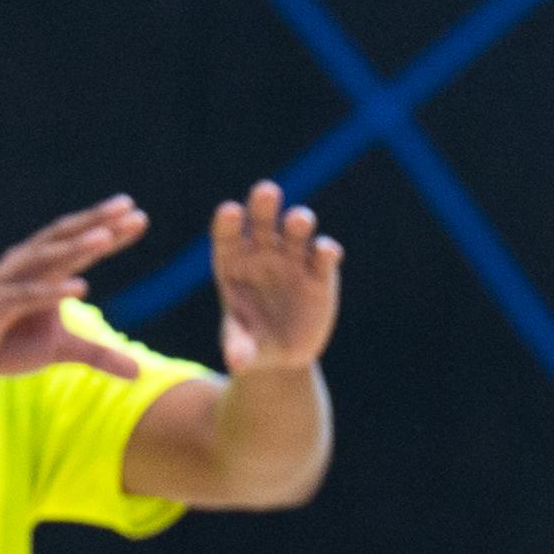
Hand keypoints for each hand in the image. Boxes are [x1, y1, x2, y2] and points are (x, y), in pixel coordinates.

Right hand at [0, 203, 155, 398]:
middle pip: (66, 238)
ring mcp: (7, 284)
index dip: (110, 230)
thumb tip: (139, 374)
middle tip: (130, 209)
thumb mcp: (59, 350)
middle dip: (98, 222)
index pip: (80, 244)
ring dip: (77, 247)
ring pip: (47, 260)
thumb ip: (98, 355)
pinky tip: (80, 288)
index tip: (139, 217)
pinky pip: (27, 296)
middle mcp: (24, 267)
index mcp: (40, 269)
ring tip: (106, 237)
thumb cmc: (5, 346)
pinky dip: (52, 291)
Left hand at [210, 184, 342, 374]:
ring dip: (298, 222)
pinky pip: (323, 255)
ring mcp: (293, 259)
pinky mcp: (320, 273)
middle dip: (264, 205)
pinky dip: (325, 251)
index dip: (228, 222)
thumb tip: (237, 362)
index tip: (230, 212)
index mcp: (232, 263)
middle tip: (267, 192)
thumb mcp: (242, 349)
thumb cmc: (252, 345)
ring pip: (296, 230)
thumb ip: (239, 348)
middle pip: (262, 220)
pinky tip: (326, 252)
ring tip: (298, 221)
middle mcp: (263, 253)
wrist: (283, 355)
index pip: (227, 235)